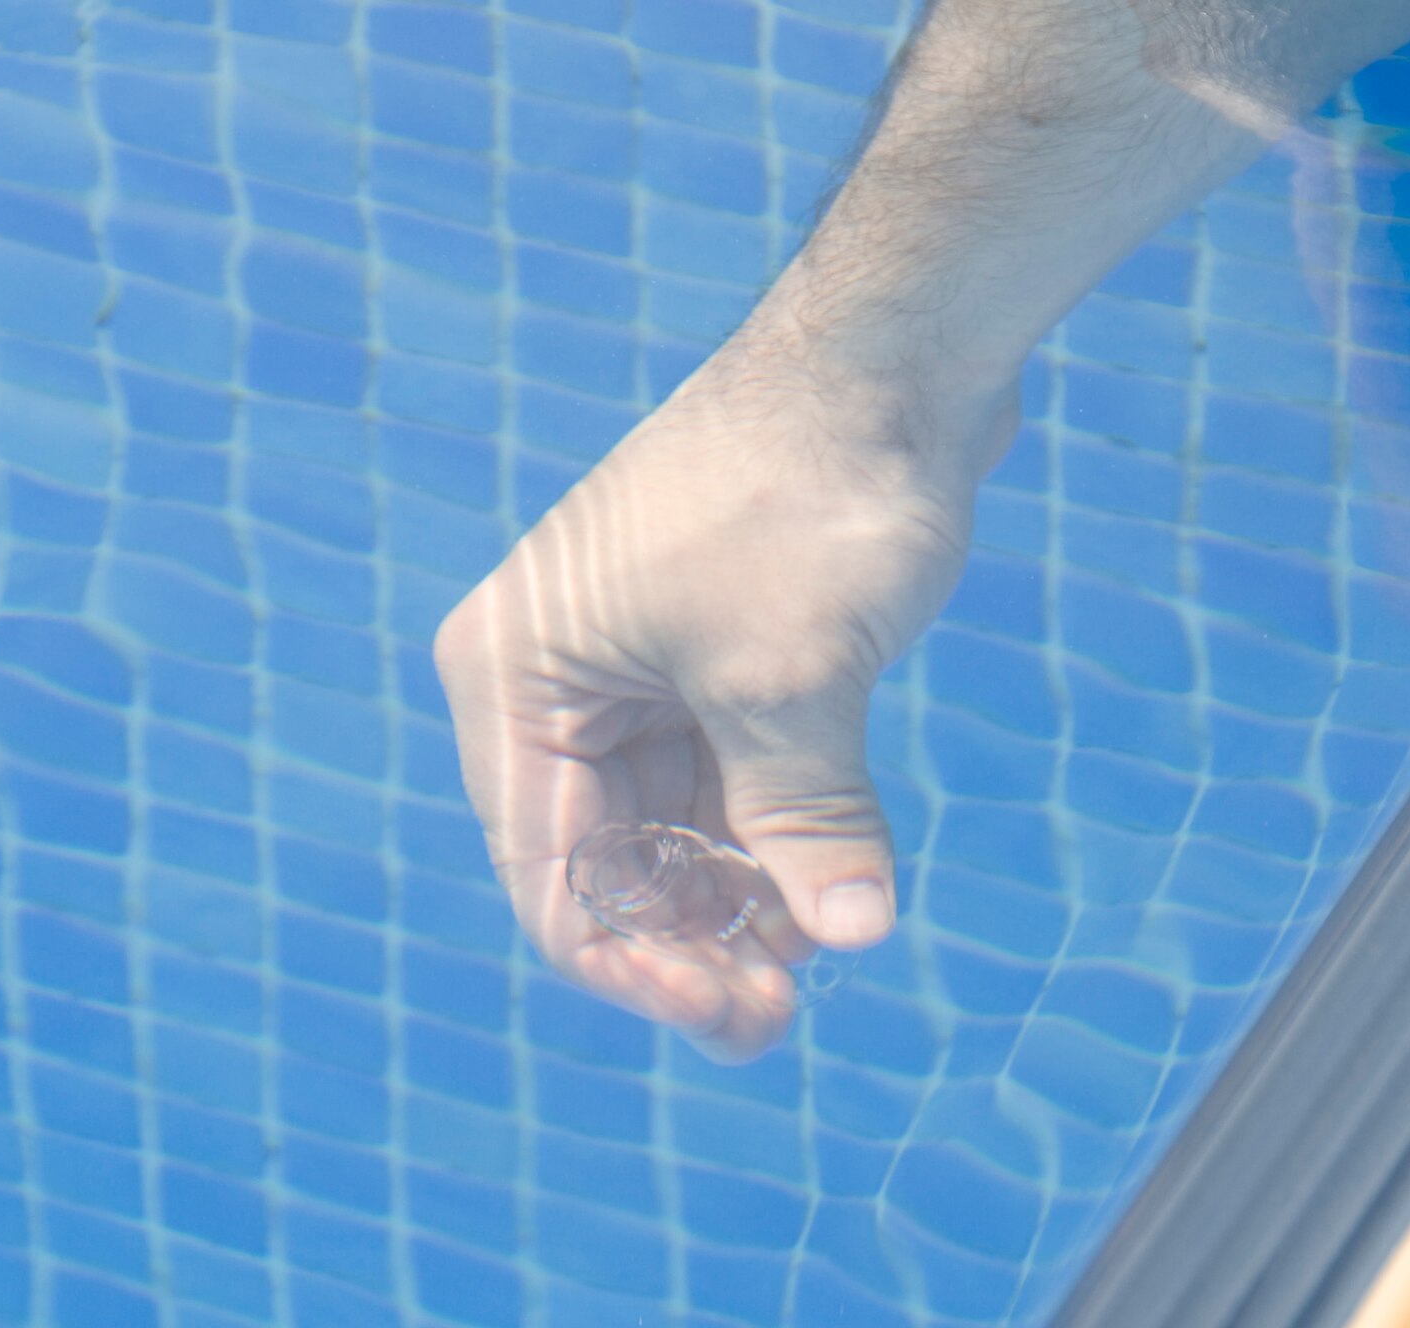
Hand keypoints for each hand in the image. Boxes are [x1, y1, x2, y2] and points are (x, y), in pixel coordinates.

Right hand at [434, 331, 1013, 1062]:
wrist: (891, 356)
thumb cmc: (808, 491)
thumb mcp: (795, 680)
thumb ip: (806, 823)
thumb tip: (848, 939)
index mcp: (518, 675)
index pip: (547, 871)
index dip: (634, 963)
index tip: (735, 1014)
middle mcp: (556, 676)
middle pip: (607, 859)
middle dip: (691, 938)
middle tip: (780, 1014)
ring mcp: (634, 664)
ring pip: (671, 827)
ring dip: (738, 898)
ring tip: (820, 953)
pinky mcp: (710, 653)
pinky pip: (724, 779)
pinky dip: (770, 837)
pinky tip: (827, 890)